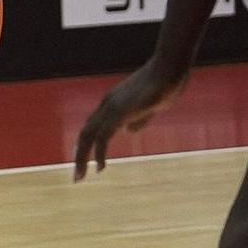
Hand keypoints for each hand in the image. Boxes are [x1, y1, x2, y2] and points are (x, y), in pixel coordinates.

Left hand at [73, 59, 188, 178]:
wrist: (170, 70)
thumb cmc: (164, 84)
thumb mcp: (148, 106)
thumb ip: (138, 118)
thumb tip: (128, 131)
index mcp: (112, 103)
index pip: (92, 127)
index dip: (87, 146)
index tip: (85, 164)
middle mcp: (107, 105)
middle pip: (85, 133)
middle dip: (79, 156)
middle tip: (76, 178)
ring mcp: (112, 107)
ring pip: (88, 136)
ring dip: (82, 158)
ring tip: (80, 177)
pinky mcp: (120, 111)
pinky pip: (104, 136)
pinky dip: (99, 153)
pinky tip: (100, 168)